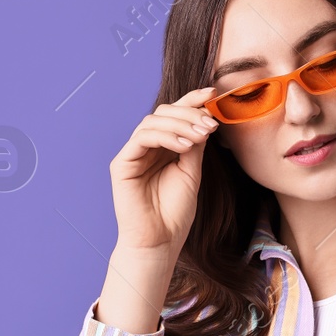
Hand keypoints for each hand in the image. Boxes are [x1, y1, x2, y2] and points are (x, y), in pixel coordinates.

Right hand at [108, 86, 218, 253]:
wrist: (159, 242)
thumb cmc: (174, 213)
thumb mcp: (191, 172)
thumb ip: (194, 144)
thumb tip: (204, 117)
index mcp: (162, 147)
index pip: (175, 116)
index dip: (192, 101)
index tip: (213, 94)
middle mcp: (146, 147)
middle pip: (164, 113)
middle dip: (189, 113)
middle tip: (210, 124)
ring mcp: (132, 154)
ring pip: (153, 121)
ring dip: (180, 124)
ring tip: (200, 136)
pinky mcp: (121, 163)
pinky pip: (142, 137)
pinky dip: (165, 136)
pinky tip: (184, 146)